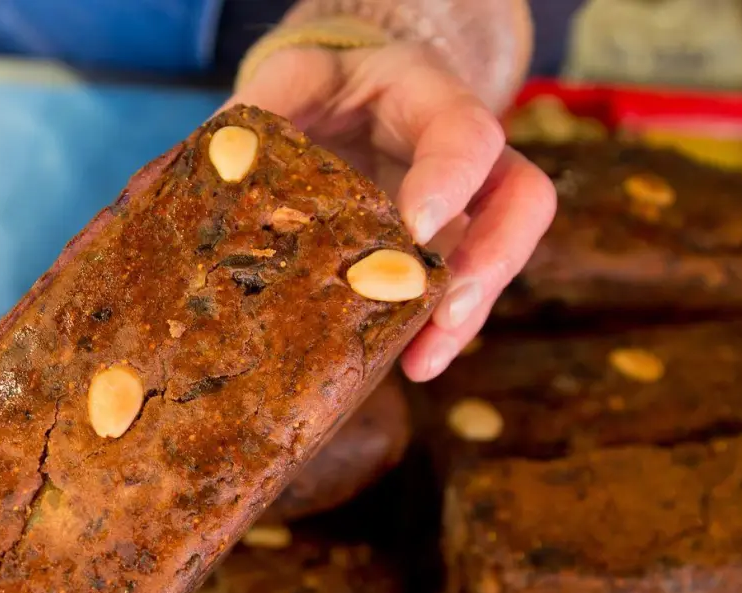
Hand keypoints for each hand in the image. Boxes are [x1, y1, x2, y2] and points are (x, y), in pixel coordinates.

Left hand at [227, 43, 556, 380]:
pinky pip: (457, 292)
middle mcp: (466, 152)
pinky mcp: (443, 252)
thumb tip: (221, 165)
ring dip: (466, 314)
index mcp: (428, 94)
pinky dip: (436, 330)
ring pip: (497, 257)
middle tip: (445, 310)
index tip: (417, 229)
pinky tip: (407, 364)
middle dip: (490, 260)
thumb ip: (264, 108)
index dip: (450, 179)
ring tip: (423, 362)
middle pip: (521, 199)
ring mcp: (465, 205)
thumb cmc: (317, 90)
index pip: (467, 131)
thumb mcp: (290, 79)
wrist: (335, 106)